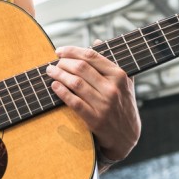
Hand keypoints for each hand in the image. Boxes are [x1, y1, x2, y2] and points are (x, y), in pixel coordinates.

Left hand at [47, 44, 139, 163]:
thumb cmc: (123, 104)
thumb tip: (96, 42)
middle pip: (81, 68)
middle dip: (63, 62)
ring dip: (59, 75)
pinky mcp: (95, 119)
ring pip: (75, 83)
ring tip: (50, 71)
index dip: (72, 51)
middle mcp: (113, 88)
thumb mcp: (124, 82)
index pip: (92, 56)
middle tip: (54, 63)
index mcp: (119, 75)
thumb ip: (112, 61)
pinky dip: (62, 92)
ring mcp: (104, 104)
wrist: (127, 136)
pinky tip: (54, 86)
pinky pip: (74, 102)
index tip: (60, 51)